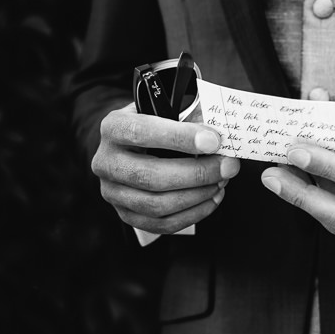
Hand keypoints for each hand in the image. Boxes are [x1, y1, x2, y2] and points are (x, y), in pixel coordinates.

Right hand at [91, 103, 239, 233]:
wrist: (133, 145)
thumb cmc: (156, 123)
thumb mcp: (166, 110)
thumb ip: (188, 118)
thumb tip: (220, 138)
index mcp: (114, 127)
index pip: (142, 132)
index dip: (179, 138)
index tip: (213, 141)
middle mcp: (106, 161)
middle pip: (150, 176)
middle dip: (197, 173)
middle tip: (228, 166)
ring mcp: (112, 192)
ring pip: (156, 204)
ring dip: (197, 196)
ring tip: (222, 182)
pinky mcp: (125, 214)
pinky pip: (161, 223)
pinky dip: (192, 214)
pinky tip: (212, 199)